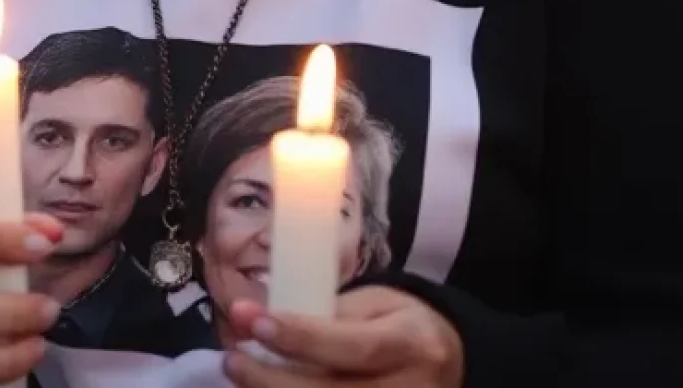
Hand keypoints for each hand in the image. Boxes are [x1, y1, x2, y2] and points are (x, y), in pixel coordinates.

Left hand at [223, 287, 463, 386]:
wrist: (450, 362)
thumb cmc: (401, 324)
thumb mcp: (376, 303)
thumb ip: (327, 313)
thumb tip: (261, 315)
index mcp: (409, 343)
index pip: (351, 346)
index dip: (300, 337)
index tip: (253, 321)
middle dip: (273, 380)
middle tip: (233, 359)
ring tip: (240, 380)